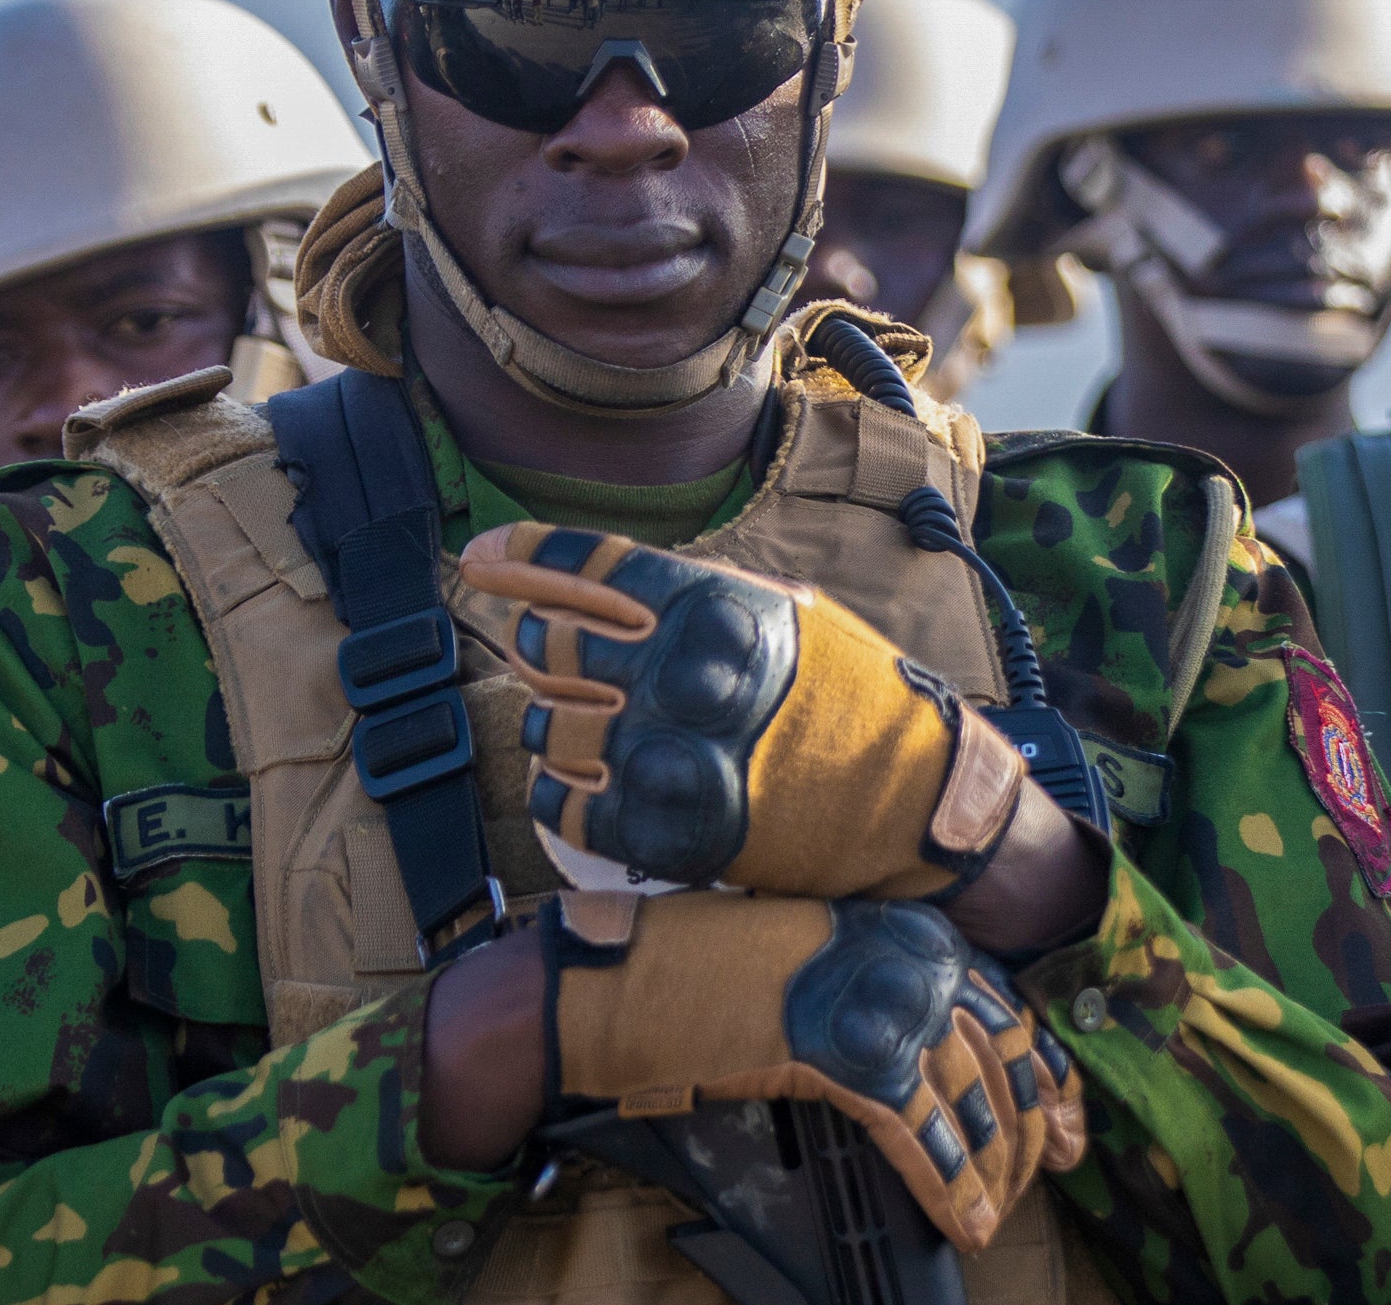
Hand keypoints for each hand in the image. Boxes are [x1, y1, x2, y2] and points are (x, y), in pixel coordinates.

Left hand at [457, 523, 1025, 898]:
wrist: (909, 804)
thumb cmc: (851, 700)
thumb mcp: (786, 615)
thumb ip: (693, 597)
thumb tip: (594, 585)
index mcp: (713, 610)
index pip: (583, 566)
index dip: (518, 557)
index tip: (480, 561)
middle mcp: (679, 679)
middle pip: (544, 641)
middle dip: (536, 641)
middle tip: (547, 650)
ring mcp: (665, 759)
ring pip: (542, 724)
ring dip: (553, 720)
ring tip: (586, 721)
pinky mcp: (657, 834)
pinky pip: (559, 802)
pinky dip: (560, 789)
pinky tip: (584, 779)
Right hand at [541, 889, 1085, 1249]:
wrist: (627, 978)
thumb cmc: (698, 967)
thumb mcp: (805, 958)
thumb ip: (867, 986)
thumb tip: (912, 1047)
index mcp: (901, 931)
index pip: (1002, 1004)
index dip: (1043, 1066)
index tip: (1065, 1111)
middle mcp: (903, 960)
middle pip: (999, 1055)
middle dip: (1031, 1122)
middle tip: (1054, 1168)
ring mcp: (874, 1005)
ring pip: (968, 1100)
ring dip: (992, 1166)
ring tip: (999, 1211)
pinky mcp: (839, 1057)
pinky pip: (918, 1133)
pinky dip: (948, 1184)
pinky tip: (965, 1220)